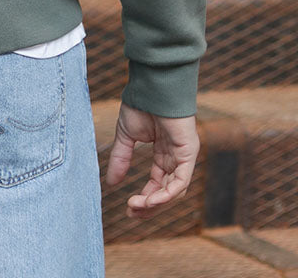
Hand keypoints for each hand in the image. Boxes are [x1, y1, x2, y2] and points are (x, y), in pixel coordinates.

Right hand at [104, 101, 199, 218]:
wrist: (150, 86)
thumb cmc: (140, 104)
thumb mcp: (126, 136)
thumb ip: (121, 159)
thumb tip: (111, 182)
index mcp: (163, 154)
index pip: (158, 184)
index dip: (145, 198)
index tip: (129, 208)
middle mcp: (175, 157)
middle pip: (167, 191)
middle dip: (150, 205)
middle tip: (132, 213)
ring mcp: (184, 156)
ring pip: (175, 190)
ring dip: (156, 202)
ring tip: (137, 206)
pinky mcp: (188, 152)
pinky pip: (181, 181)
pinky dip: (167, 193)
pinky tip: (150, 199)